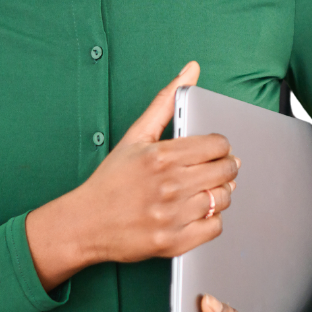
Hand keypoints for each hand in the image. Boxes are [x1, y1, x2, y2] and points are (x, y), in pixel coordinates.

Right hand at [74, 61, 240, 263]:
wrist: (85, 222)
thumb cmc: (111, 179)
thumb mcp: (136, 135)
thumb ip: (166, 101)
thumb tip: (191, 69)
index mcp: (161, 155)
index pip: (218, 144)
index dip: (219, 147)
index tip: (210, 151)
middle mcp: (169, 185)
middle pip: (226, 171)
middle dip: (224, 168)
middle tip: (210, 170)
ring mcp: (172, 215)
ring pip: (223, 199)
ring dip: (218, 193)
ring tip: (200, 190)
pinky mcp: (174, 242)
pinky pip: (215, 227)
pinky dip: (210, 220)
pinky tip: (194, 212)